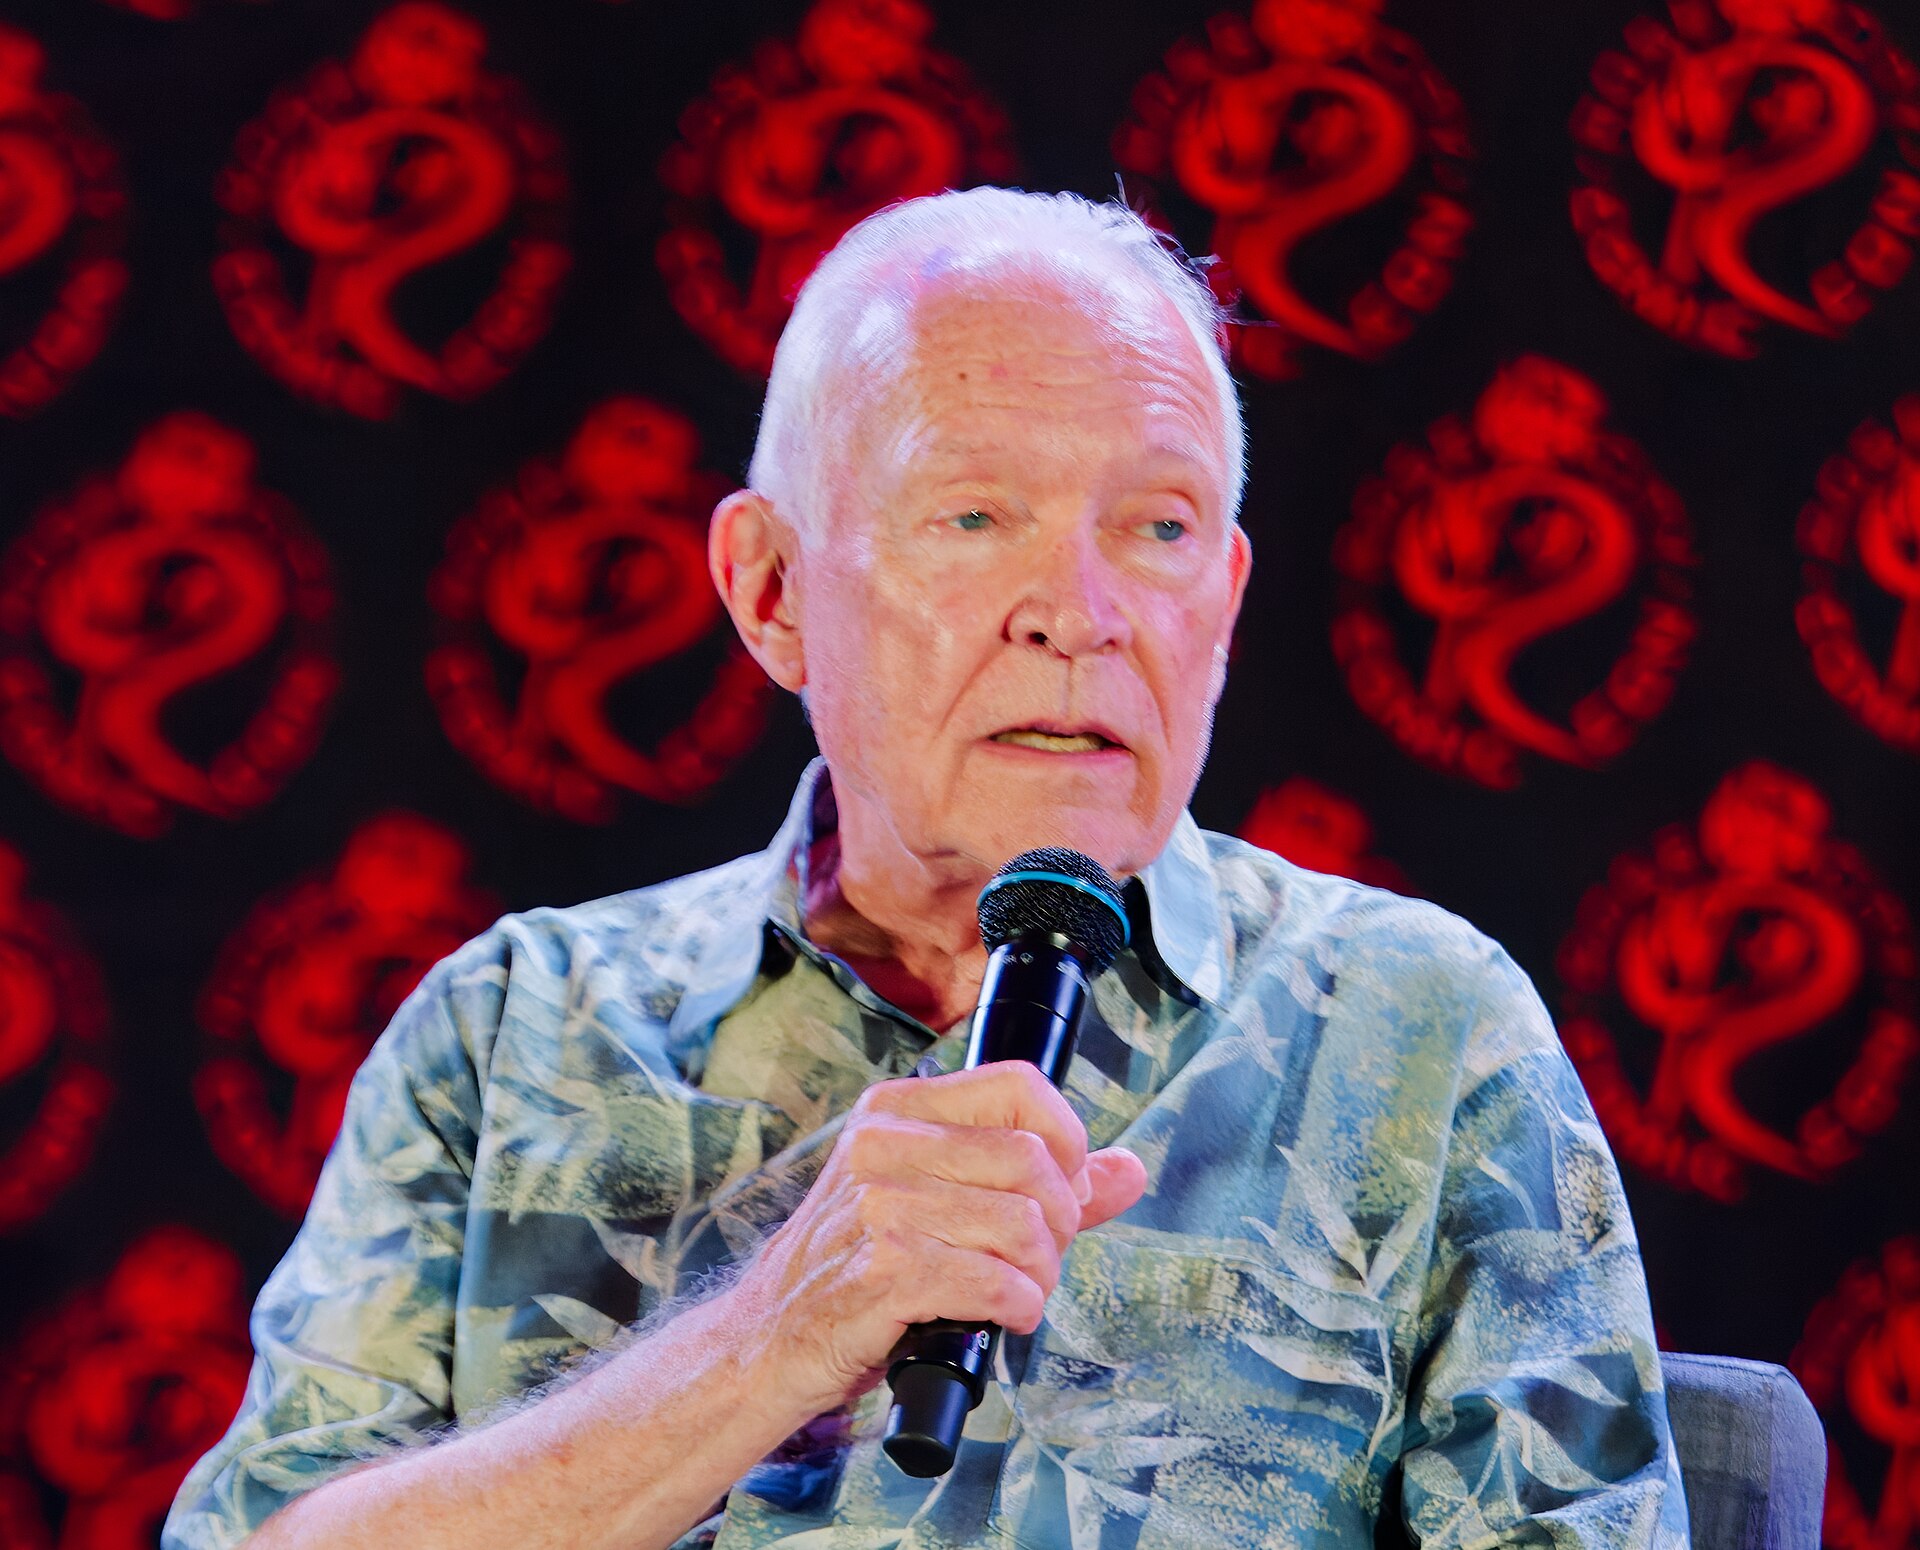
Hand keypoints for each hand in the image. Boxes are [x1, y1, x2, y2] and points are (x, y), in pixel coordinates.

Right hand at [723, 1061, 1147, 1418]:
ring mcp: (879, 1205)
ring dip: (1040, 1276)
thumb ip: (1038, 1184)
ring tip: (1016, 1292)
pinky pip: (996, 1283)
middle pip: (1032, 1161)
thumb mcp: (936, 1203)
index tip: (1063, 1188)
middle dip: (1060, 1223)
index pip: (1019, 1085)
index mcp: (898, 1109)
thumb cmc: (855, 1268)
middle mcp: (885, 1143)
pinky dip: (1018, 1310)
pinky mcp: (883, 1270)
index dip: (1067, 1139)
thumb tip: (1129, 1169)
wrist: (766, 1339)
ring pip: (1022, 1226)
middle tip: (1038, 1259)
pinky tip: (1000, 1317)